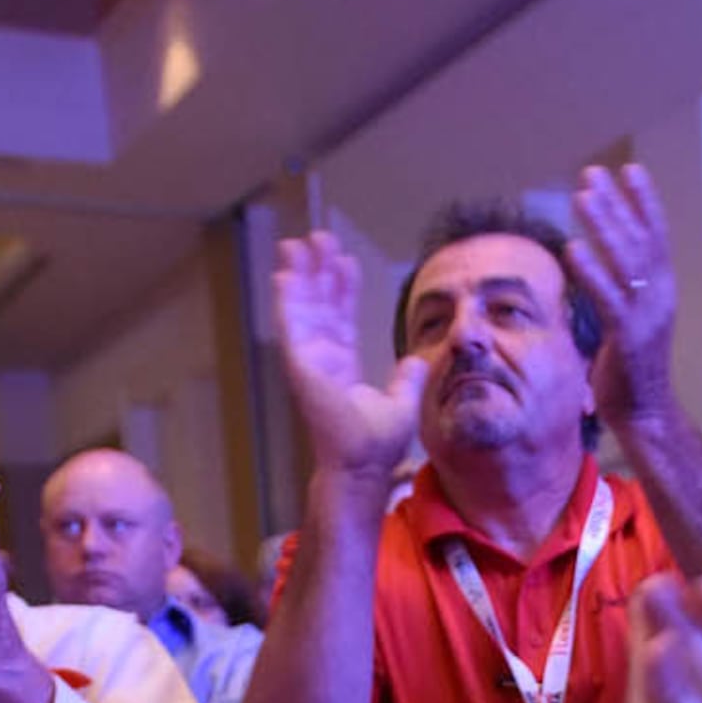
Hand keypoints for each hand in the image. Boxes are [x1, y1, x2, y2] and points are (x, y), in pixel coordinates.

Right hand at [269, 231, 429, 483]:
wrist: (363, 464)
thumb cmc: (377, 445)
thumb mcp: (402, 403)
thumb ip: (407, 379)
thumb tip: (417, 360)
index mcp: (343, 366)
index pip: (341, 318)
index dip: (342, 289)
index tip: (345, 260)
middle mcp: (322, 360)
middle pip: (317, 305)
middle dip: (317, 271)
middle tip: (317, 238)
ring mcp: (309, 362)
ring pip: (301, 309)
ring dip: (298, 276)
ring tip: (297, 243)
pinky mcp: (300, 367)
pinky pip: (290, 326)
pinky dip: (286, 300)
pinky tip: (284, 274)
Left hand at [570, 163, 681, 432]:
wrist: (645, 414)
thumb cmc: (630, 368)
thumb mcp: (629, 319)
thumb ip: (620, 289)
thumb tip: (600, 258)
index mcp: (663, 290)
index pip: (656, 235)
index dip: (645, 201)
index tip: (629, 169)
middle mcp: (660, 296)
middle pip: (638, 239)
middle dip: (616, 203)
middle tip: (592, 174)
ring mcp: (646, 316)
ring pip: (625, 261)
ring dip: (603, 225)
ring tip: (582, 196)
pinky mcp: (628, 337)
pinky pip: (607, 297)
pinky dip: (591, 271)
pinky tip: (572, 248)